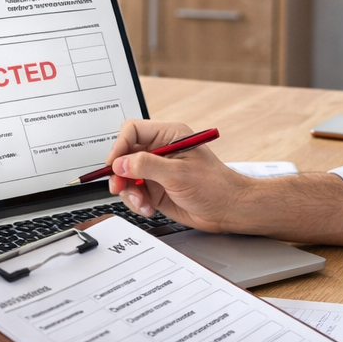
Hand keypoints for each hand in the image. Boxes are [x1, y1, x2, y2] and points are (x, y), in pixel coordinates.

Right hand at [103, 119, 251, 231]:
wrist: (228, 210)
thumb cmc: (215, 186)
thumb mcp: (178, 173)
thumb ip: (146, 166)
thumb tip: (120, 163)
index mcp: (168, 135)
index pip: (132, 131)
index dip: (119, 146)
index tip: (114, 164)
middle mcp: (160, 151)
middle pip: (125, 155)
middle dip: (120, 173)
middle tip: (119, 187)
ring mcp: (156, 171)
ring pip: (126, 176)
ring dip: (129, 192)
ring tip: (142, 203)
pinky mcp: (155, 189)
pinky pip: (134, 193)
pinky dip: (136, 202)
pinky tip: (149, 209)